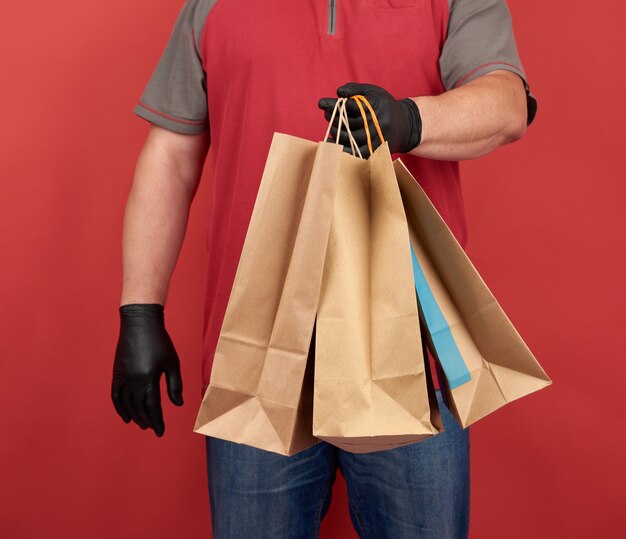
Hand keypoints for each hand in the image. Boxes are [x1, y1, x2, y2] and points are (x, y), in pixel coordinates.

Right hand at [111, 303, 183, 436]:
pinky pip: (116, 396)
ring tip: (142, 424)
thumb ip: (175, 385)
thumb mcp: (172, 362)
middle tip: (153, 427)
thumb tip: (178, 404)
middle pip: (139, 408)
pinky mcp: (116, 373)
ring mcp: (122, 377)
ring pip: (127, 404)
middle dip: (147, 420)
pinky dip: (120, 408)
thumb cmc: (160, 342)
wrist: (140, 324)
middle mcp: (133, 381)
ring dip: (134, 416)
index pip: (152, 407)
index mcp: (149, 378)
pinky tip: (126, 416)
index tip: (161, 432)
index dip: (157, 421)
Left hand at [318, 82, 421, 156]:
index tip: (321, 103)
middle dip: (335, 119)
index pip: (351, 106)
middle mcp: (379, 122)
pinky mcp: (377, 150)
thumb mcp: (373, 92)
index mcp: (377, 106)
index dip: (334, 105)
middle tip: (326, 115)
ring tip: (331, 128)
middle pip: (351, 123)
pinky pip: (359, 152)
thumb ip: (356, 89)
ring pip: (353, 138)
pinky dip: (345, 149)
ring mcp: (379, 138)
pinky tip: (335, 143)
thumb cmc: (385, 106)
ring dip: (338, 133)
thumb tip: (338, 92)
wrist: (406, 126)